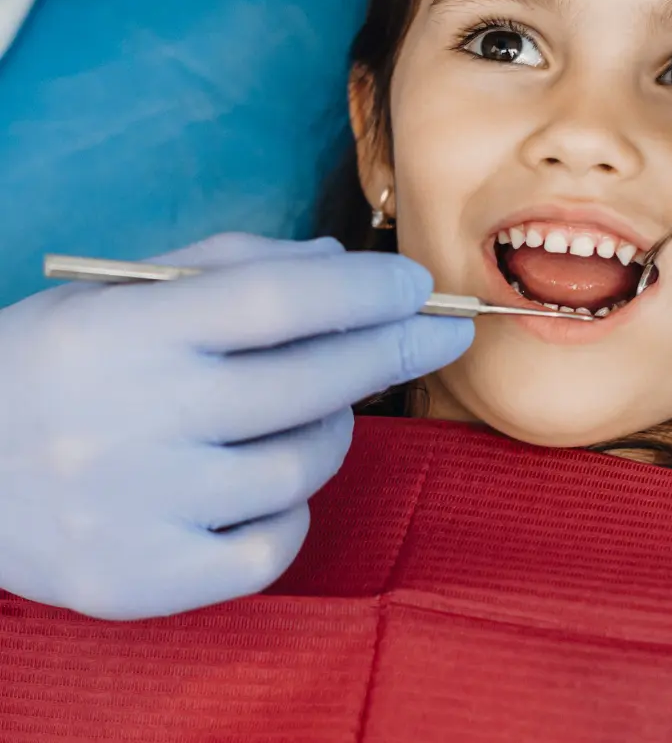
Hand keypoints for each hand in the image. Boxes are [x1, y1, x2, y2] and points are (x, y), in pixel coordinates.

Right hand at [0, 233, 471, 618]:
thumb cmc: (57, 364)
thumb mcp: (121, 289)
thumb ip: (235, 265)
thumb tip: (343, 264)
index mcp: (124, 331)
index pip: (277, 301)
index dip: (364, 290)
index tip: (417, 283)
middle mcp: (130, 420)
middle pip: (309, 382)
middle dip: (395, 348)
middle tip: (440, 333)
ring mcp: (136, 510)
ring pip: (302, 466)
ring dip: (334, 428)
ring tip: (313, 408)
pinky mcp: (141, 581)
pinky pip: (273, 547)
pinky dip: (293, 508)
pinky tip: (267, 482)